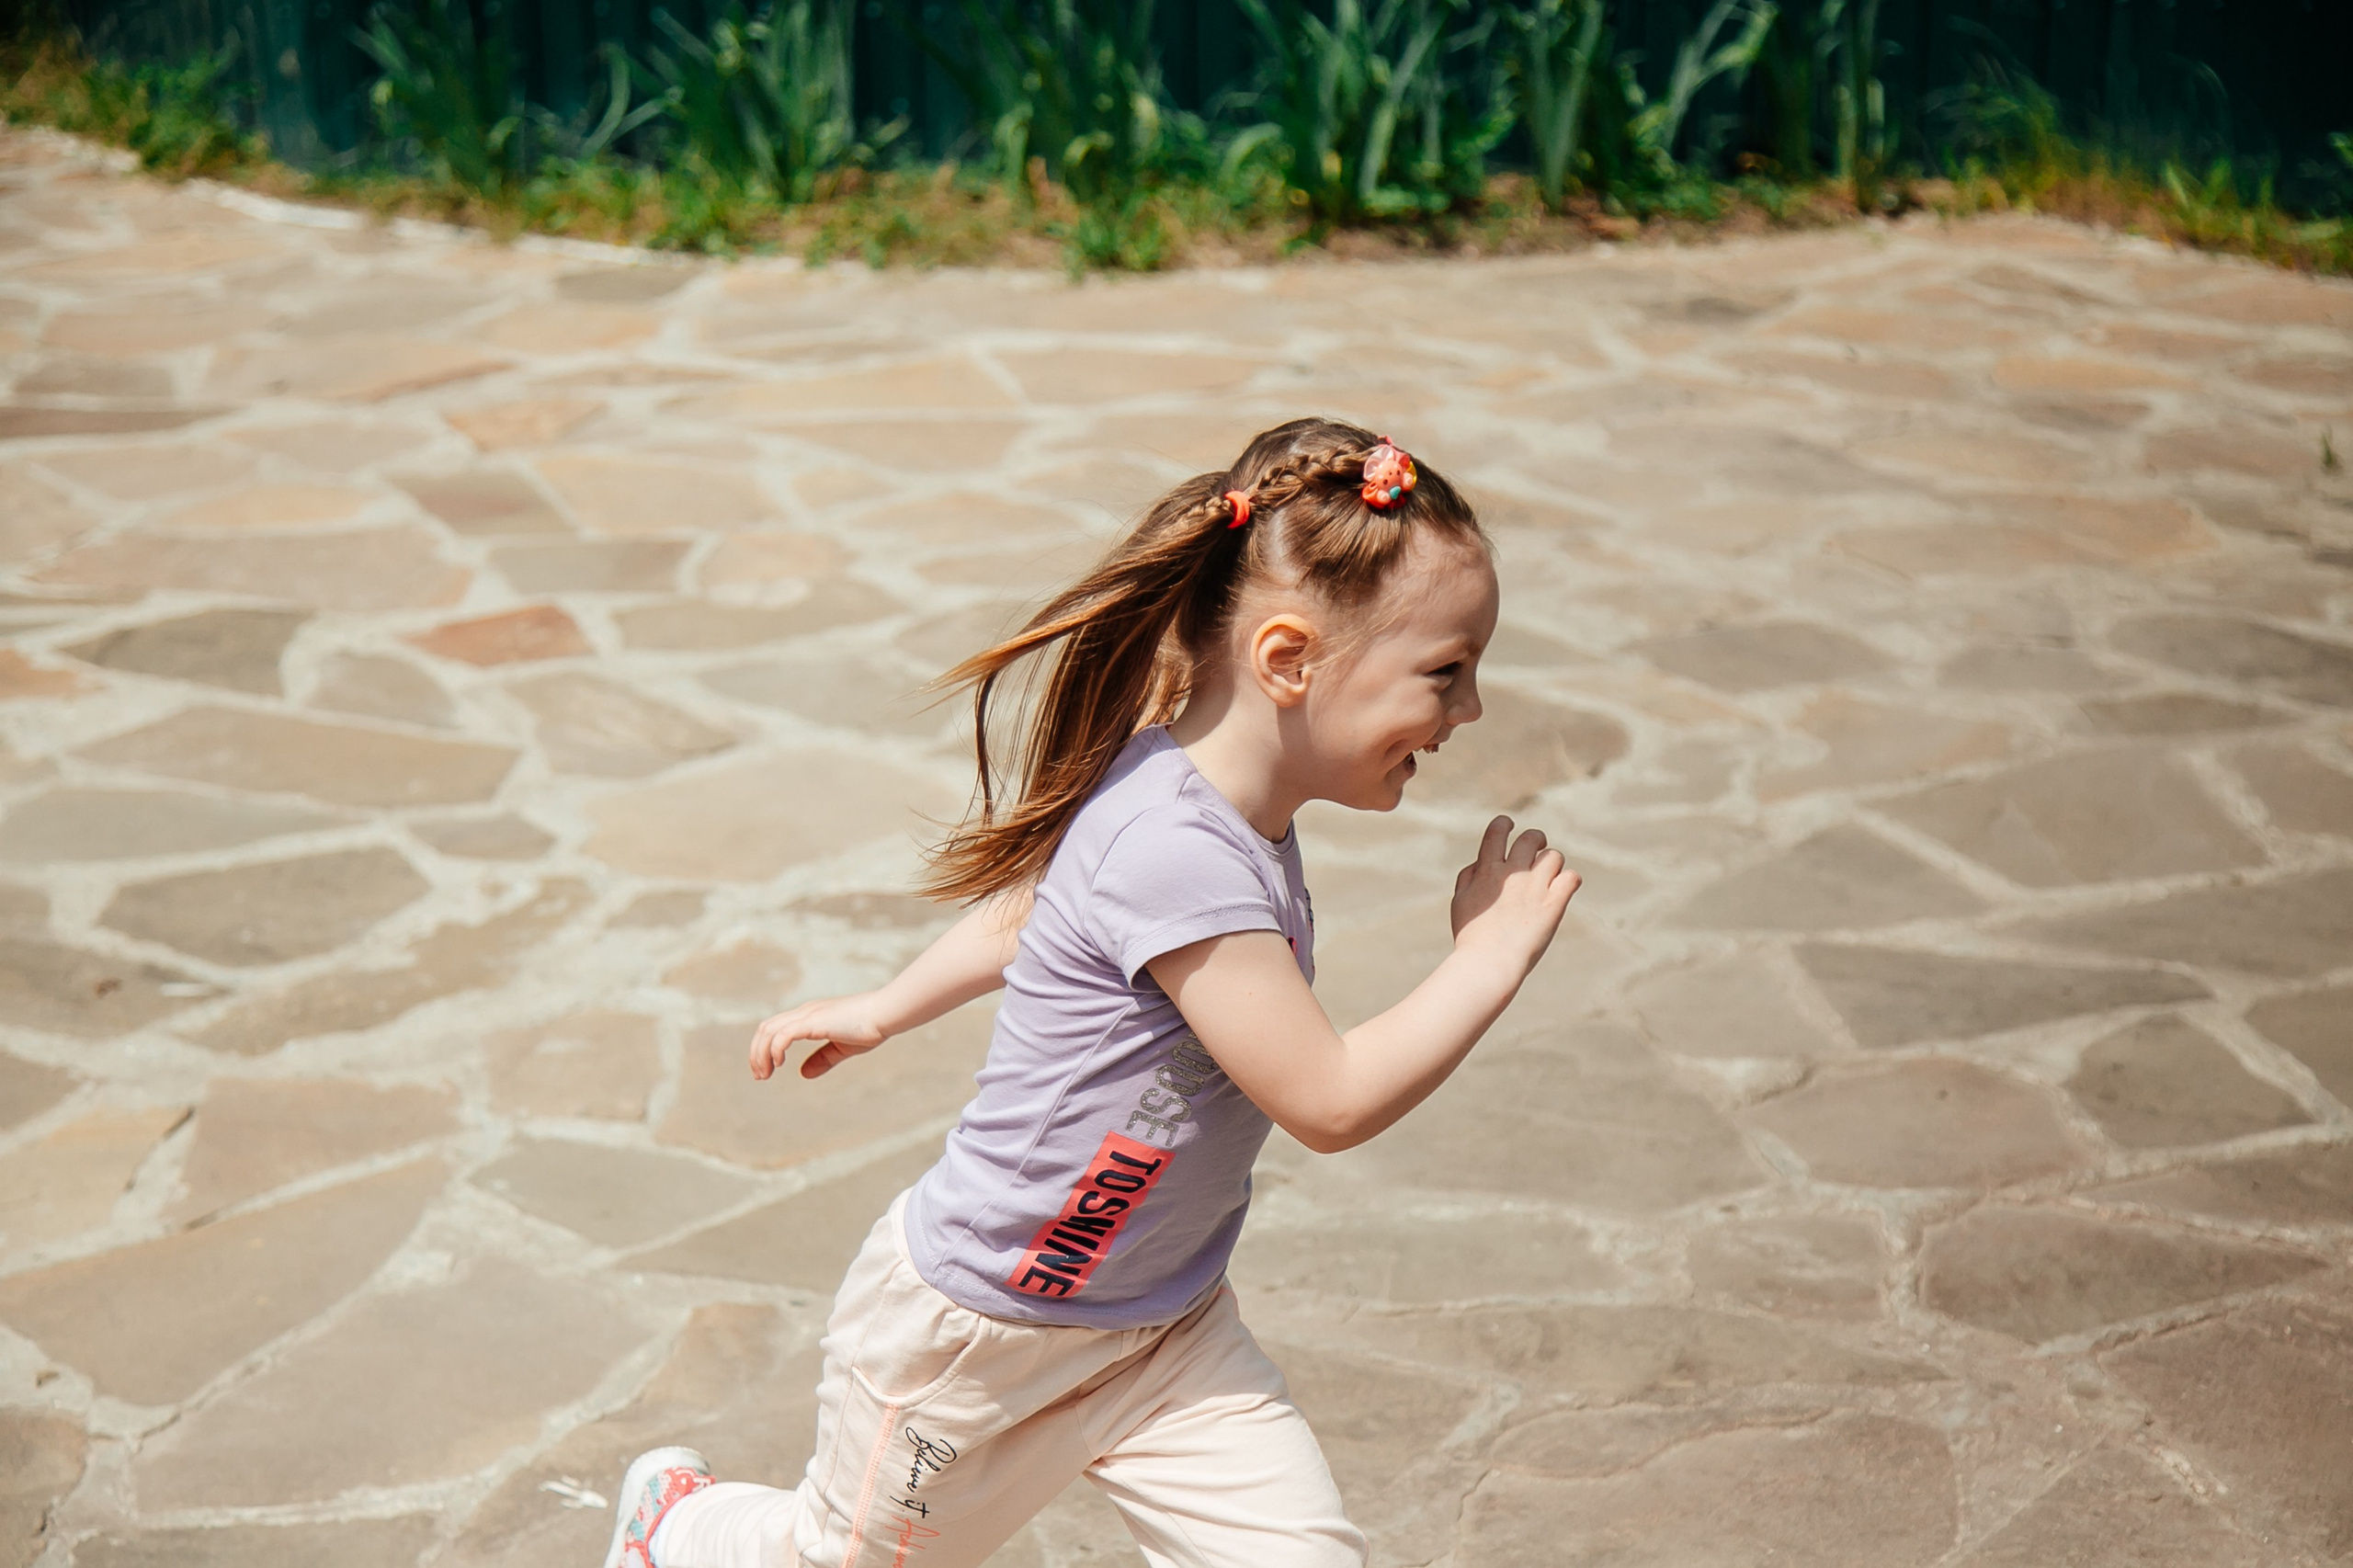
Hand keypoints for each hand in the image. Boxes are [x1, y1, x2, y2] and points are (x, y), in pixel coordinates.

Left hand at [749, 993, 887, 1080]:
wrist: (885, 1014)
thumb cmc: (870, 1027)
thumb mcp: (841, 1048)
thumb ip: (823, 1059)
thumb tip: (804, 1074)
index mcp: (810, 1015)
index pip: (775, 1027)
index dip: (764, 1048)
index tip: (765, 1069)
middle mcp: (804, 1012)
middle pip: (765, 1028)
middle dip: (756, 1052)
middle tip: (759, 1076)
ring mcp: (807, 1015)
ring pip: (769, 1031)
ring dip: (760, 1054)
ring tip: (763, 1075)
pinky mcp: (813, 1022)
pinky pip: (783, 1035)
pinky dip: (775, 1049)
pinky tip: (779, 1063)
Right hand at [1449, 815, 1580, 972]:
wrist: (1488, 963)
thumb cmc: (1471, 936)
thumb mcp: (1460, 902)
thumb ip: (1469, 876)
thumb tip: (1482, 861)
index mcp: (1487, 870)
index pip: (1498, 830)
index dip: (1505, 824)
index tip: (1509, 828)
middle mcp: (1512, 874)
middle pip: (1532, 838)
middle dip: (1536, 841)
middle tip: (1536, 855)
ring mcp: (1535, 888)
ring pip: (1554, 856)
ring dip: (1552, 865)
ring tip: (1548, 879)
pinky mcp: (1554, 905)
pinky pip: (1572, 878)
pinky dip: (1569, 881)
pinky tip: (1563, 891)